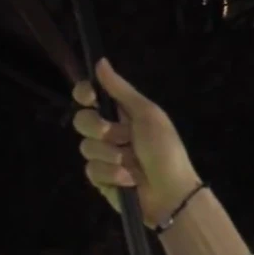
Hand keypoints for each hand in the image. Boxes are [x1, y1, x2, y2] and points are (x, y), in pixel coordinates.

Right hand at [73, 59, 201, 226]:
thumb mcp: (148, 115)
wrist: (171, 193)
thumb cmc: (165, 150)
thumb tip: (100, 61)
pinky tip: (129, 180)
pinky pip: (91, 170)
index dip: (85, 94)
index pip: (92, 97)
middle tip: (119, 136)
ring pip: (86, 147)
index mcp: (124, 114)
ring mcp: (105, 157)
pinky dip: (111, 174)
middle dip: (97, 127)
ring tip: (133, 164)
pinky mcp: (101, 179)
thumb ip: (121, 90)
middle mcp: (111, 133)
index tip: (89, 98)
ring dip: (110, 155)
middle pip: (82, 120)